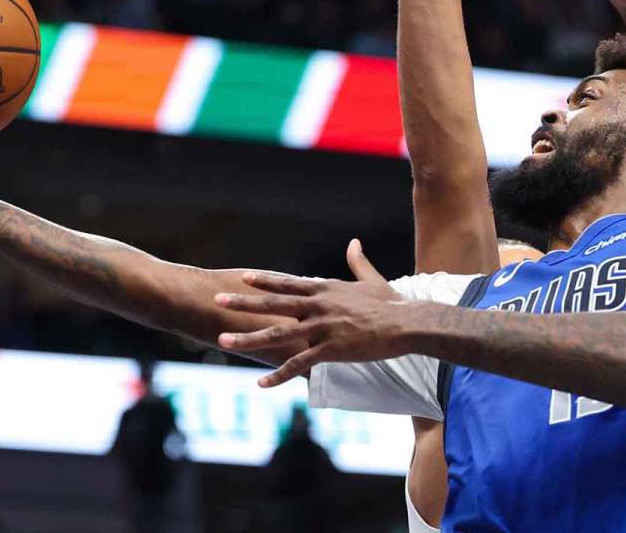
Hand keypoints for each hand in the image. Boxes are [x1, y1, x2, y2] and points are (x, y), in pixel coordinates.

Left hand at [216, 240, 422, 386]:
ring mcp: (321, 328)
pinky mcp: (330, 350)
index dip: (265, 281)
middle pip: (273, 304)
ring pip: (277, 334)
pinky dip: (278, 375)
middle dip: (243, 302)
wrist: (407, 323)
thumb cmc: (391, 303)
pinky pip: (298, 363)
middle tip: (218, 300)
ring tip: (224, 341)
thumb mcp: (372, 279)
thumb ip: (357, 261)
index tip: (244, 277)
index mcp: (325, 290)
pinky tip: (261, 384)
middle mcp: (318, 306)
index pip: (288, 283)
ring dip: (249, 338)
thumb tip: (353, 242)